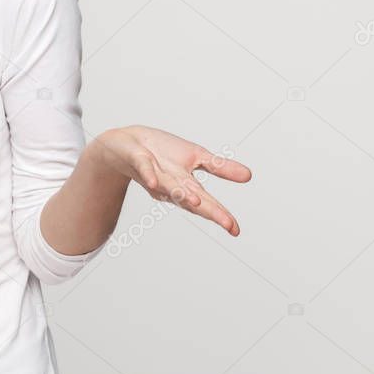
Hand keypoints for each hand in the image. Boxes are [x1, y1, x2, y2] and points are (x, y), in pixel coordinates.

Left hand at [92, 125, 251, 235]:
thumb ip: (219, 167)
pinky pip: (144, 169)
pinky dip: (150, 175)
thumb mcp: (195, 156)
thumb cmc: (159, 152)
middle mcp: (171, 184)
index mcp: (185, 185)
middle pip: (192, 199)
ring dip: (181, 194)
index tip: (236, 229)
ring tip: (196, 201)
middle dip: (209, 210)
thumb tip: (249, 176)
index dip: (220, 215)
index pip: (206, 202)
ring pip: (169, 187)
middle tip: (227, 224)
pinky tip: (154, 182)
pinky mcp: (139, 161)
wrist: (124, 144)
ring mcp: (154, 174)